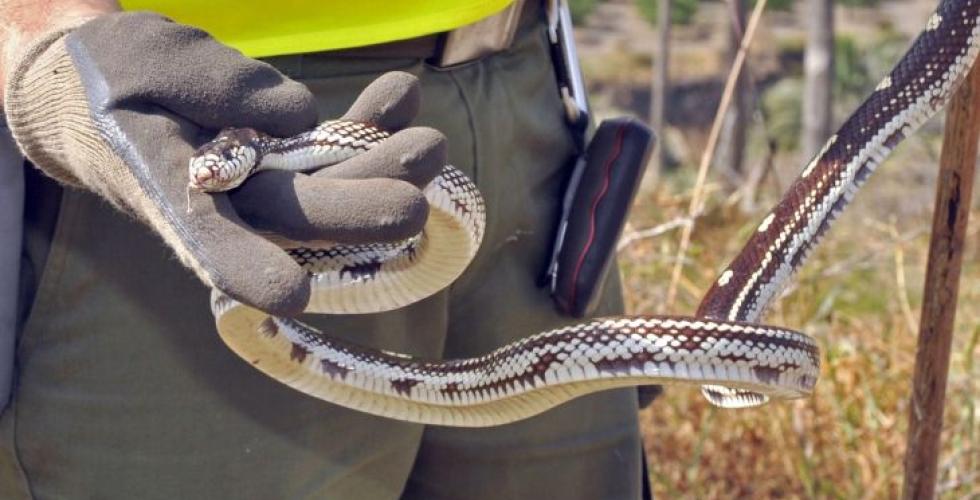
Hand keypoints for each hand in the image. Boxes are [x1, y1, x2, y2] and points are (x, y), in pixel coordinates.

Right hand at [3, 12, 444, 314]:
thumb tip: (302, 115)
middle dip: (358, 203)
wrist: (103, 90)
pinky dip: (367, 129)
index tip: (291, 294)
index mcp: (167, 189)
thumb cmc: (111, 76)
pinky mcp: (284, 164)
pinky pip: (331, 154)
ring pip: (325, 189)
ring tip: (430, 142)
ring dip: (380, 168)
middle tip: (418, 184)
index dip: (247, 266)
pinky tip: (403, 98)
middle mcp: (222, 204)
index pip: (207, 236)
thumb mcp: (145, 58)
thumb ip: (214, 83)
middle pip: (294, 215)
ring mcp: (259, 188)